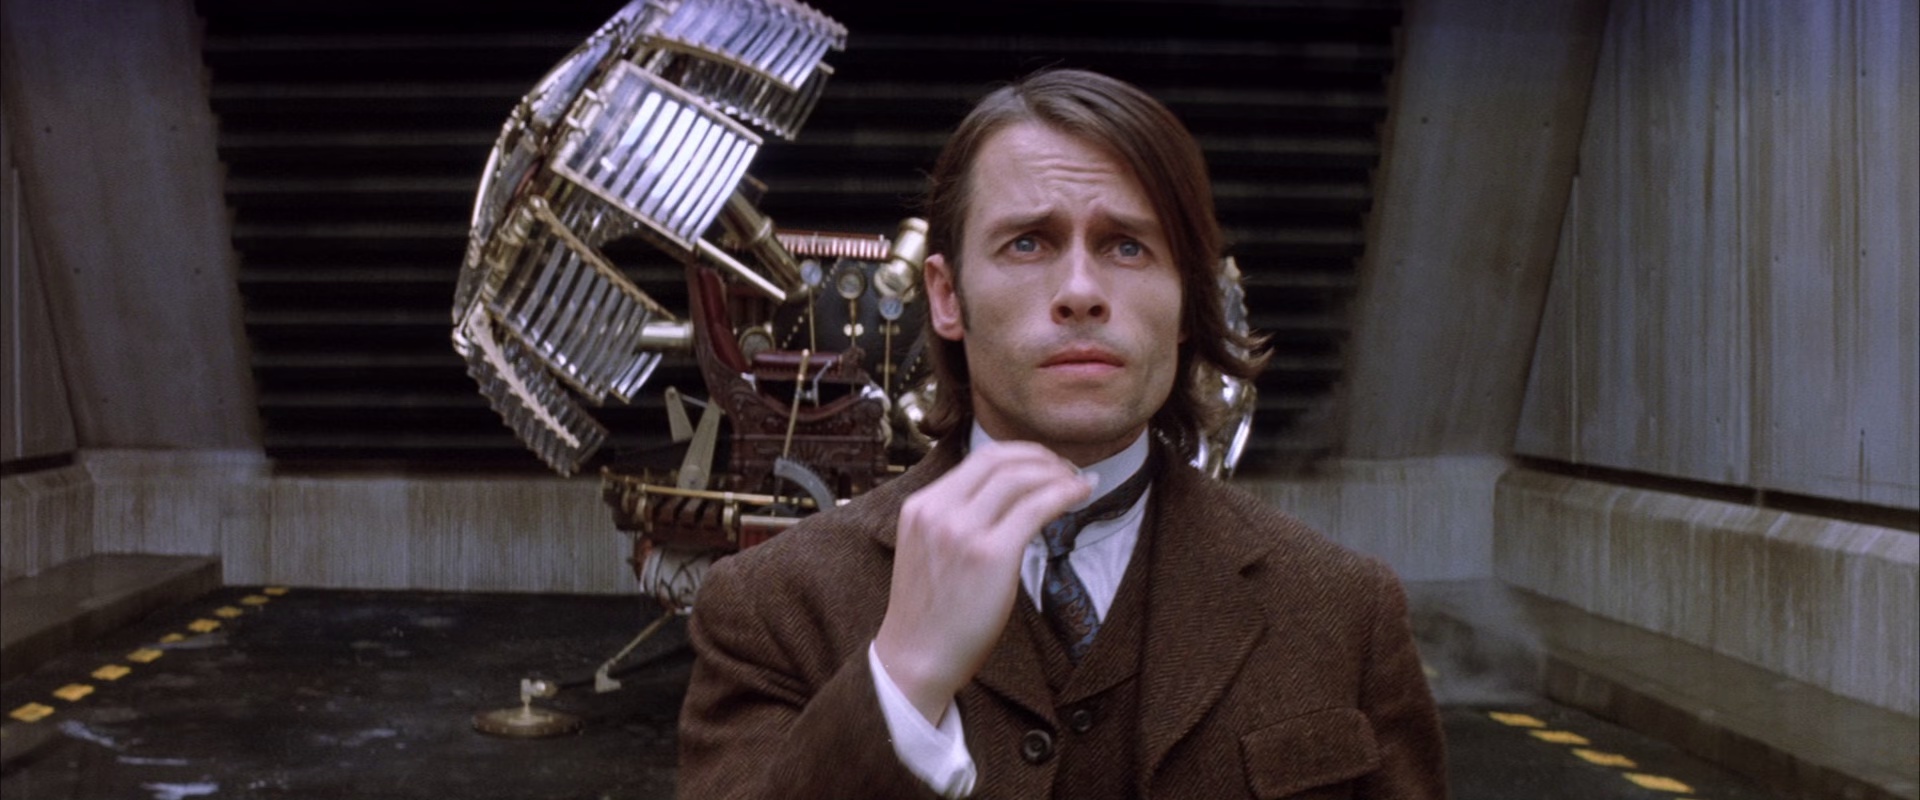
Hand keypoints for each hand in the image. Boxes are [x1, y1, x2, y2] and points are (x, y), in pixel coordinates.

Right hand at [873, 442, 1092, 723]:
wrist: (916, 659)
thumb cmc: (931, 612)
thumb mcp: (928, 548)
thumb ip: (954, 518)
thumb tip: (1006, 495)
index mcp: (921, 505)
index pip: (980, 457)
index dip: (1021, 453)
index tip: (1045, 464)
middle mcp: (938, 510)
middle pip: (1001, 460)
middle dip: (1043, 458)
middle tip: (1068, 471)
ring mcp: (963, 531)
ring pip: (1022, 478)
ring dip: (1058, 474)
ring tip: (1079, 484)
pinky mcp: (991, 555)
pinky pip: (1037, 507)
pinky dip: (1066, 494)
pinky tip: (1082, 495)